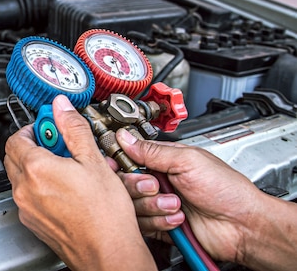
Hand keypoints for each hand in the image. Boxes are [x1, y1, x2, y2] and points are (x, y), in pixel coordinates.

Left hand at [4, 95, 155, 270]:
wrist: (109, 254)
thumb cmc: (105, 216)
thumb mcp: (94, 161)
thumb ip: (74, 129)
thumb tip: (62, 108)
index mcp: (36, 169)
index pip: (17, 136)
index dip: (34, 126)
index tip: (51, 124)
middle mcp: (24, 189)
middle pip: (14, 155)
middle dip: (33, 143)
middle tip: (57, 142)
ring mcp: (27, 208)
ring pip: (20, 176)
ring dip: (35, 164)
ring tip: (65, 164)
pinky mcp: (33, 222)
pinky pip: (28, 195)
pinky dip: (39, 185)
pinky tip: (64, 186)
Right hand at [114, 129, 264, 263]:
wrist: (242, 226)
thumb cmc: (226, 190)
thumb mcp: (188, 161)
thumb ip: (153, 151)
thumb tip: (126, 137)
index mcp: (165, 160)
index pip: (130, 158)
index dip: (121, 163)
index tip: (120, 166)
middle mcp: (160, 181)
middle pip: (126, 183)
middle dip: (139, 186)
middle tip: (156, 186)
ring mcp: (159, 204)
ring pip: (133, 205)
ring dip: (154, 205)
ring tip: (176, 204)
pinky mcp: (160, 225)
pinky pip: (143, 225)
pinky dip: (159, 222)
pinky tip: (177, 219)